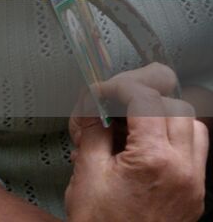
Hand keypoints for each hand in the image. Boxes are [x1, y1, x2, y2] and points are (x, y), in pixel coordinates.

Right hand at [65, 65, 205, 221]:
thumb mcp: (86, 172)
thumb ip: (91, 131)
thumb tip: (91, 107)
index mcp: (154, 160)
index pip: (146, 98)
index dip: (120, 87)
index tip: (102, 93)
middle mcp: (183, 169)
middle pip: (176, 107)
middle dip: (145, 98)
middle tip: (117, 103)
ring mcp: (194, 184)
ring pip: (195, 127)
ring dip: (167, 117)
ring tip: (137, 124)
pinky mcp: (195, 195)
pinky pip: (197, 153)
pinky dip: (177, 140)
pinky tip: (150, 147)